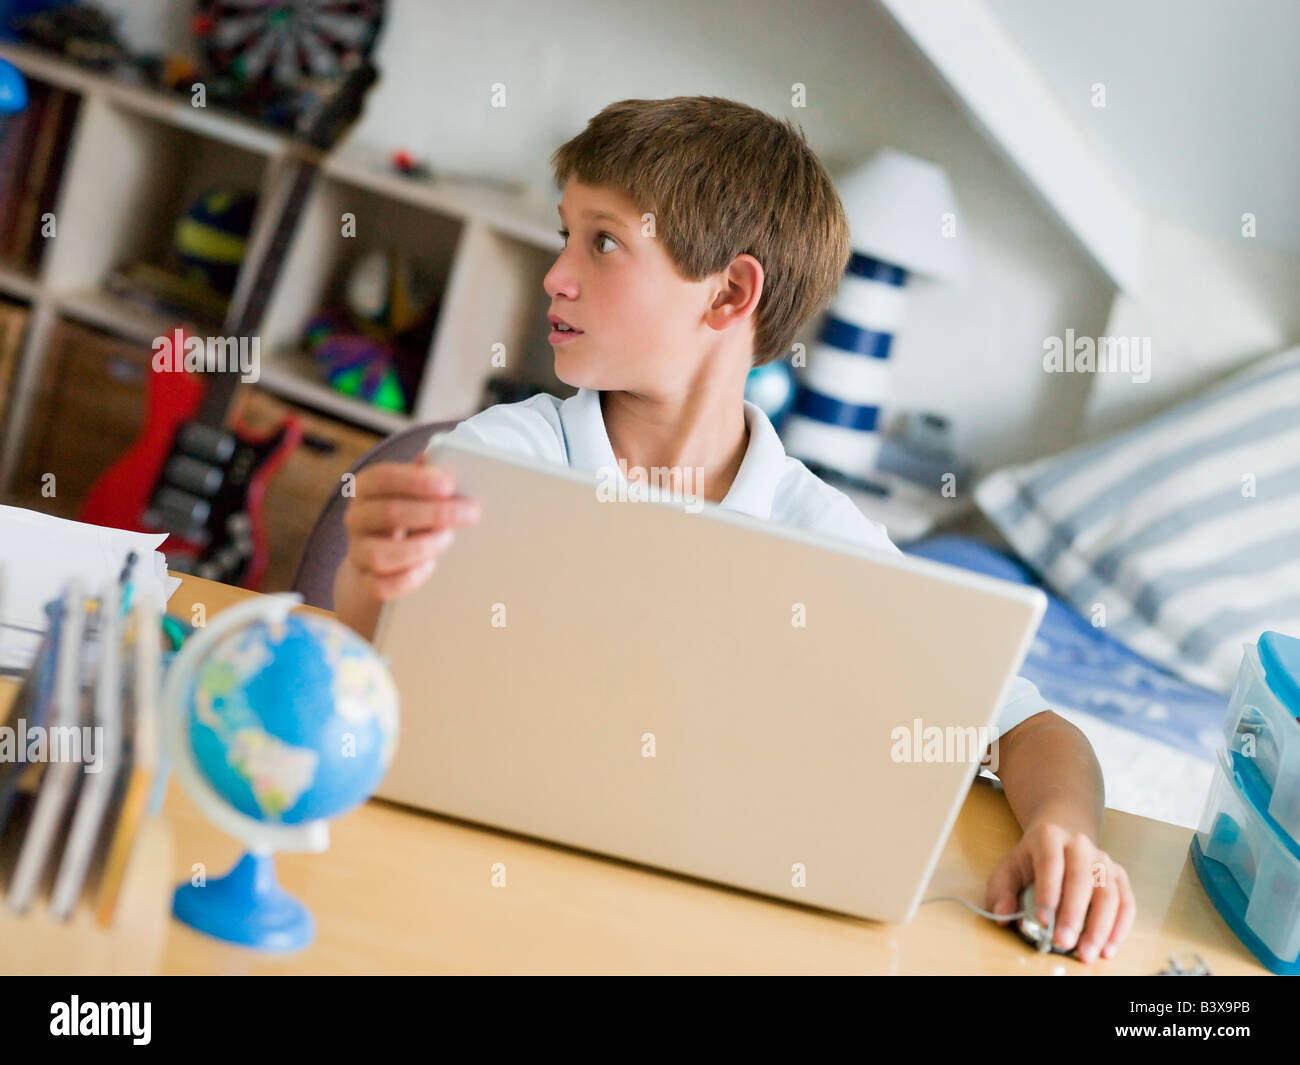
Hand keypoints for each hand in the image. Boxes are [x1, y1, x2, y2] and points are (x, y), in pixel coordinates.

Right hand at [342, 451, 480, 600]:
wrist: (379, 559)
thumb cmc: (405, 516)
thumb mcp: (412, 491)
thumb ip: (425, 475)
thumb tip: (437, 455)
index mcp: (366, 488)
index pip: (383, 478)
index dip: (417, 480)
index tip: (449, 484)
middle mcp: (357, 518)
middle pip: (389, 513)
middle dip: (435, 513)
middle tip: (470, 513)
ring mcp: (358, 552)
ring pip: (382, 554)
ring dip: (422, 547)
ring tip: (447, 539)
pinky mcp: (366, 582)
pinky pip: (384, 586)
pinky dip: (411, 578)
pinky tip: (431, 565)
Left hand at [984, 818, 1135, 962]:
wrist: (1059, 840)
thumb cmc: (1031, 860)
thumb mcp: (1008, 869)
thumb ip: (1000, 892)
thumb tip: (1002, 915)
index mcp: (1049, 837)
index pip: (1050, 863)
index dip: (1048, 892)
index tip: (1043, 922)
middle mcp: (1080, 845)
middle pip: (1082, 879)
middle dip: (1073, 915)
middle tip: (1064, 943)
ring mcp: (1103, 860)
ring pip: (1108, 893)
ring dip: (1100, 927)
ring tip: (1087, 953)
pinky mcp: (1119, 876)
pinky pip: (1126, 903)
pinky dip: (1119, 928)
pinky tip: (1108, 948)